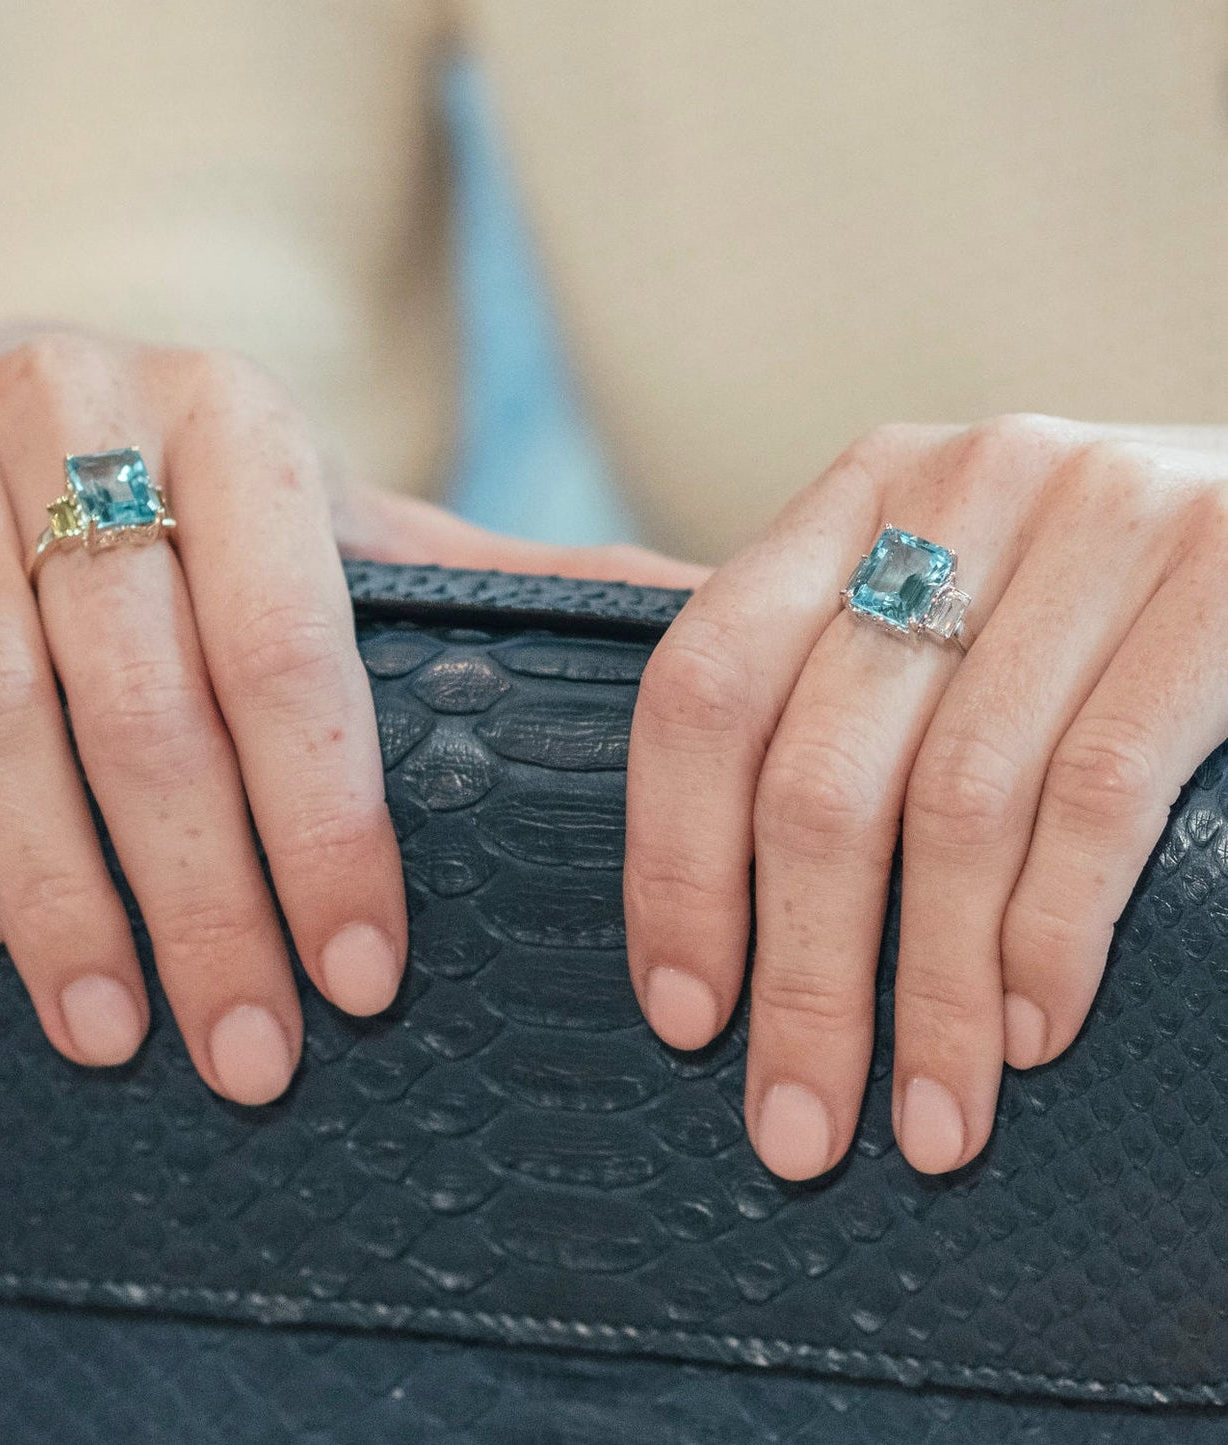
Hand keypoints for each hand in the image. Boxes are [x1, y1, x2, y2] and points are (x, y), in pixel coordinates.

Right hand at [0, 329, 699, 1103]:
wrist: (18, 394)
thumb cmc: (202, 501)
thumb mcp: (336, 525)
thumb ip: (490, 580)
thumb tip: (699, 611)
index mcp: (241, 422)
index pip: (288, 653)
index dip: (325, 828)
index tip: (361, 980)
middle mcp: (81, 403)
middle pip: (143, 699)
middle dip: (203, 898)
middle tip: (248, 1055)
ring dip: (61, 890)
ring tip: (112, 1028)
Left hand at [625, 414, 1227, 1177]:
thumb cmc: (1083, 604)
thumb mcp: (942, 611)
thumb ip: (833, 702)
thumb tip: (706, 923)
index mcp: (852, 498)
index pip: (703, 690)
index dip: (674, 866)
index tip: (685, 1015)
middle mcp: (959, 490)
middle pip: (819, 774)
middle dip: (802, 980)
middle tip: (797, 1126)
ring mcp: (1097, 518)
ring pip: (957, 807)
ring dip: (931, 996)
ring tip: (930, 1119)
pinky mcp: (1226, 572)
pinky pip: (1099, 793)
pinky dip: (1051, 935)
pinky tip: (1028, 1034)